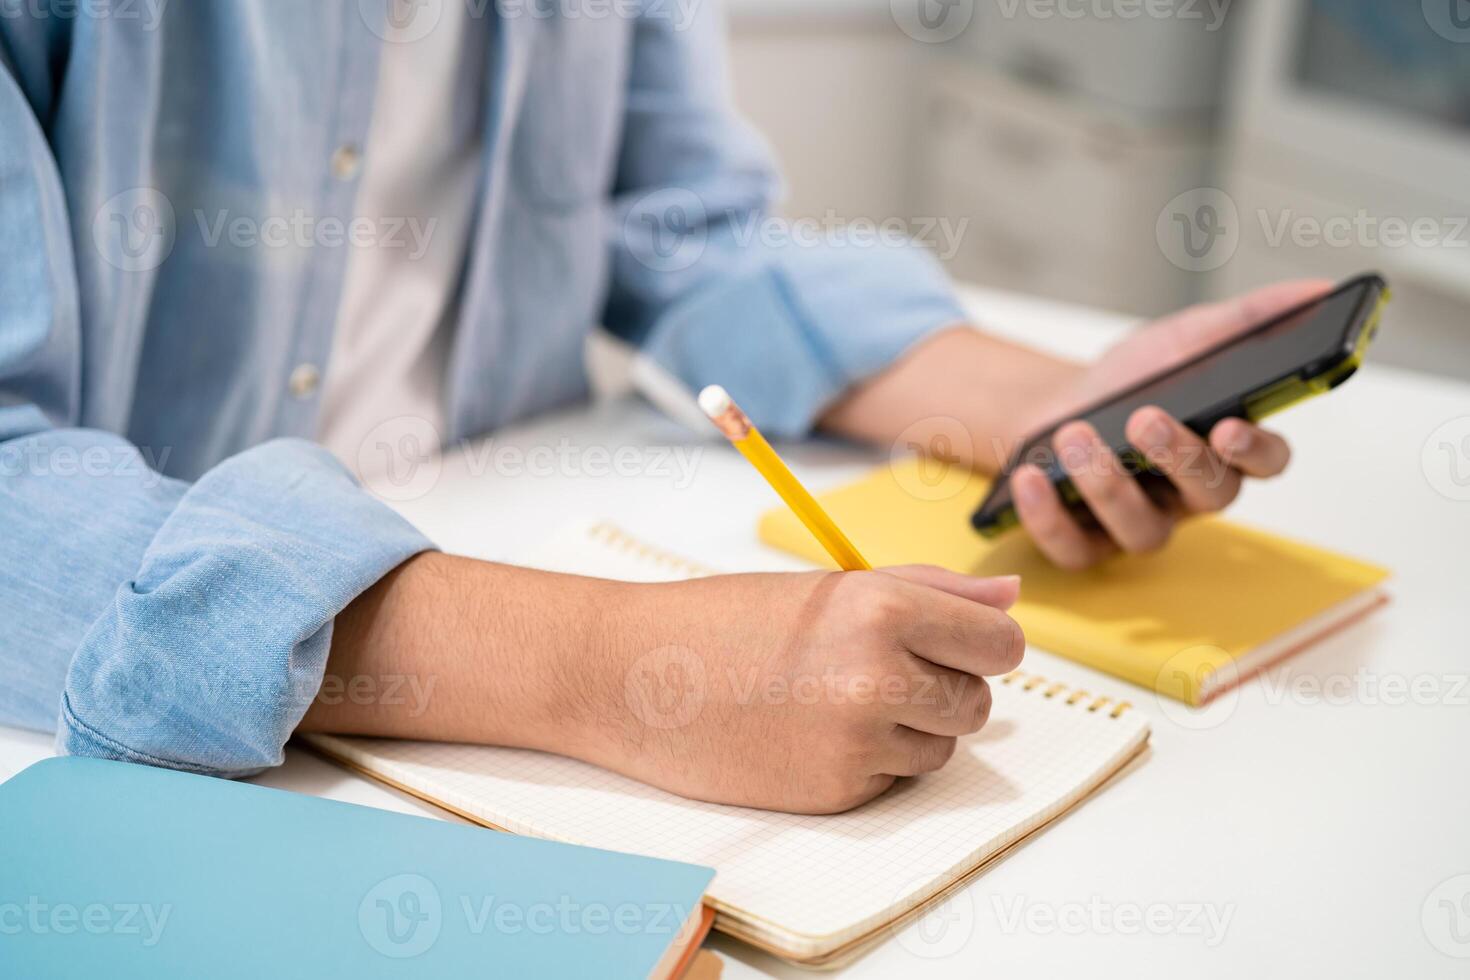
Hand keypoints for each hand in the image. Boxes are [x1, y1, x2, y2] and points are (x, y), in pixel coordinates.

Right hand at [583, 566, 1023, 813]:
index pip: (1000, 645)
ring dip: (907, 730)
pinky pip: (892, 781)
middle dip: (942, 689)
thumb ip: (931, 591)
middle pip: (978, 702)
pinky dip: (867, 764)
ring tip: (834, 701)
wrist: (633, 676)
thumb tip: (1013, 598)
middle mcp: (879, 675)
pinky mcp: (835, 792)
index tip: (954, 647)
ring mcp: (857, 741)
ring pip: (940, 748)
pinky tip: (809, 734)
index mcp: (884, 607)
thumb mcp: (831, 588)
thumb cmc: (728, 620)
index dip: (982, 647)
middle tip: (875, 670)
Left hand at [1010, 280, 1330, 569]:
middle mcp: (1191, 496)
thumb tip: (1320, 289)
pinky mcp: (1086, 545)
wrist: (1054, 405)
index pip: (1267, 462)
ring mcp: (1139, 525)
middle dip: (1177, 457)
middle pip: (1210, 495)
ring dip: (1107, 484)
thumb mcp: (1183, 338)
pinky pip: (1075, 549)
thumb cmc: (1131, 381)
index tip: (1228, 426)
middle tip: (1141, 417)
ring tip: (1073, 435)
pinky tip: (1029, 477)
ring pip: (1143, 531)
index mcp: (1226, 448)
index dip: (1255, 451)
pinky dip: (1048, 516)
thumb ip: (1248, 319)